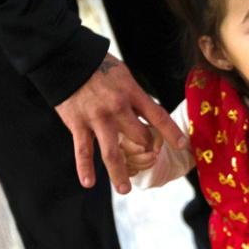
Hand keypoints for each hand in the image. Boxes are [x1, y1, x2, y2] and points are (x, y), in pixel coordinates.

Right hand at [54, 53, 186, 193]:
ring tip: (125, 190)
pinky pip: (82, 150)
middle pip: (138, 137)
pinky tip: (89, 183)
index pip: (158, 116)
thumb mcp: (124, 76)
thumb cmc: (99, 66)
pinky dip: (85, 168)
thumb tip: (148, 116)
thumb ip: (135, 97)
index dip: (171, 132)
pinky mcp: (77, 124)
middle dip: (146, 149)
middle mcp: (117, 108)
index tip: (183, 145)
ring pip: (112, 152)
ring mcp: (97, 118)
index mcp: (132, 93)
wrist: (65, 58)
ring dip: (119, 173)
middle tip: (148, 157)